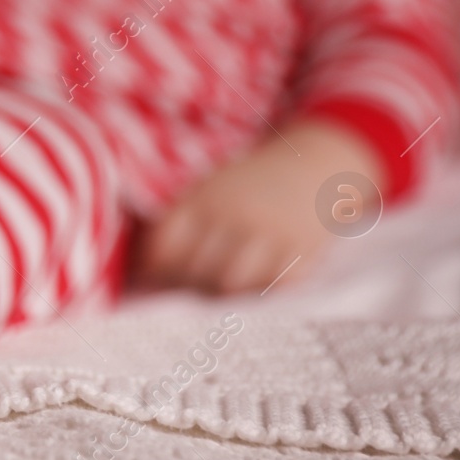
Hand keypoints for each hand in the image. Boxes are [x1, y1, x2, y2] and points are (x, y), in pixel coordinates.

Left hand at [133, 120, 384, 294]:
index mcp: (209, 196)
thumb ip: (181, 219)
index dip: (152, 266)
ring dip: (215, 293)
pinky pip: (267, 289)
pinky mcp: (302, 255)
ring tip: (211, 288)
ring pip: (228, 285)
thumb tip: (144, 268)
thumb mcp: (211, 186)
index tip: (148, 274)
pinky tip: (246, 284)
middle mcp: (239, 215)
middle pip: (194, 269)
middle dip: (181, 283)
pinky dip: (251, 293)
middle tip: (180, 286)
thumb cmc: (251, 182)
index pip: (166, 243)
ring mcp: (272, 236)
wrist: (316, 165)